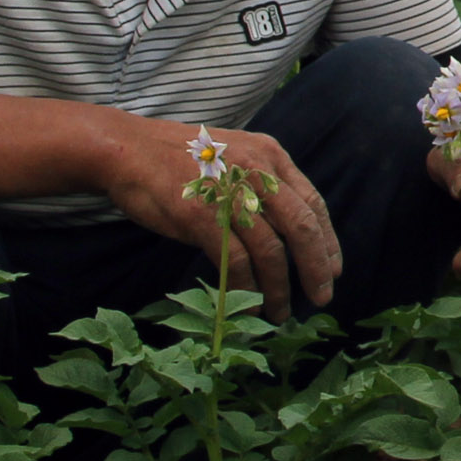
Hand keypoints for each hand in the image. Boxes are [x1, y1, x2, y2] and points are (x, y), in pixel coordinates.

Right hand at [105, 117, 341, 322]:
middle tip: (322, 297)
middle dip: (315, 267)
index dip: (327, 241)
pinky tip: (249, 303)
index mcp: (271, 156)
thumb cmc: (180, 159)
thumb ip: (262, 186)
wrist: (127, 149)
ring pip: (270, 250)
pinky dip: (246, 286)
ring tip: (281, 312)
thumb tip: (286, 231)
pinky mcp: (201, 217)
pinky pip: (235, 260)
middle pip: (301, 227)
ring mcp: (229, 195)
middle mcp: (257, 172)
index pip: (312, 203)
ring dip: (279, 287)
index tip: (333, 269)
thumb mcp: (235, 158)